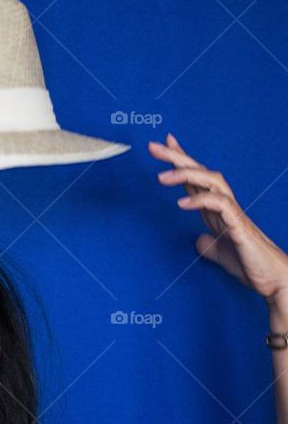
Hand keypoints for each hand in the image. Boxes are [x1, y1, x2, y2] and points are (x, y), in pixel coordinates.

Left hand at [148, 132, 287, 303]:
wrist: (271, 277)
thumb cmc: (250, 263)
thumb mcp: (220, 254)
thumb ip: (208, 244)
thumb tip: (199, 240)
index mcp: (217, 208)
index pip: (197, 179)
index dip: (181, 161)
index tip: (165, 145)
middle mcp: (224, 204)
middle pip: (200, 172)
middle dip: (177, 157)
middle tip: (154, 147)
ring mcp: (232, 212)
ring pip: (210, 181)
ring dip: (185, 175)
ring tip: (161, 176)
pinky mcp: (238, 224)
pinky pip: (219, 205)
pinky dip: (199, 201)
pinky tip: (182, 204)